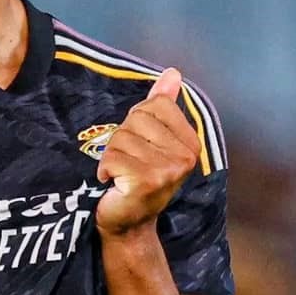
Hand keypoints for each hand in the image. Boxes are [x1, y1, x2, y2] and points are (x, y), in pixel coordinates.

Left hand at [94, 68, 200, 237]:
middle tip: (129, 163)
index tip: (140, 146)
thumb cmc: (136, 176)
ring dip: (111, 157)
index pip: (153, 105)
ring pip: (120, 139)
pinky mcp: (147, 181)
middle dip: (122, 139)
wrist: (128, 222)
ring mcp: (168, 170)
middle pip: (135, 120)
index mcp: (191, 142)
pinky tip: (113, 184)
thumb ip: (162, 104)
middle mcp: (185, 156)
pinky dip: (104, 169)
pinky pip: (111, 157)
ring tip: (121, 175)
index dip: (136, 122)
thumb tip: (173, 72)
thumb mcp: (151, 137)